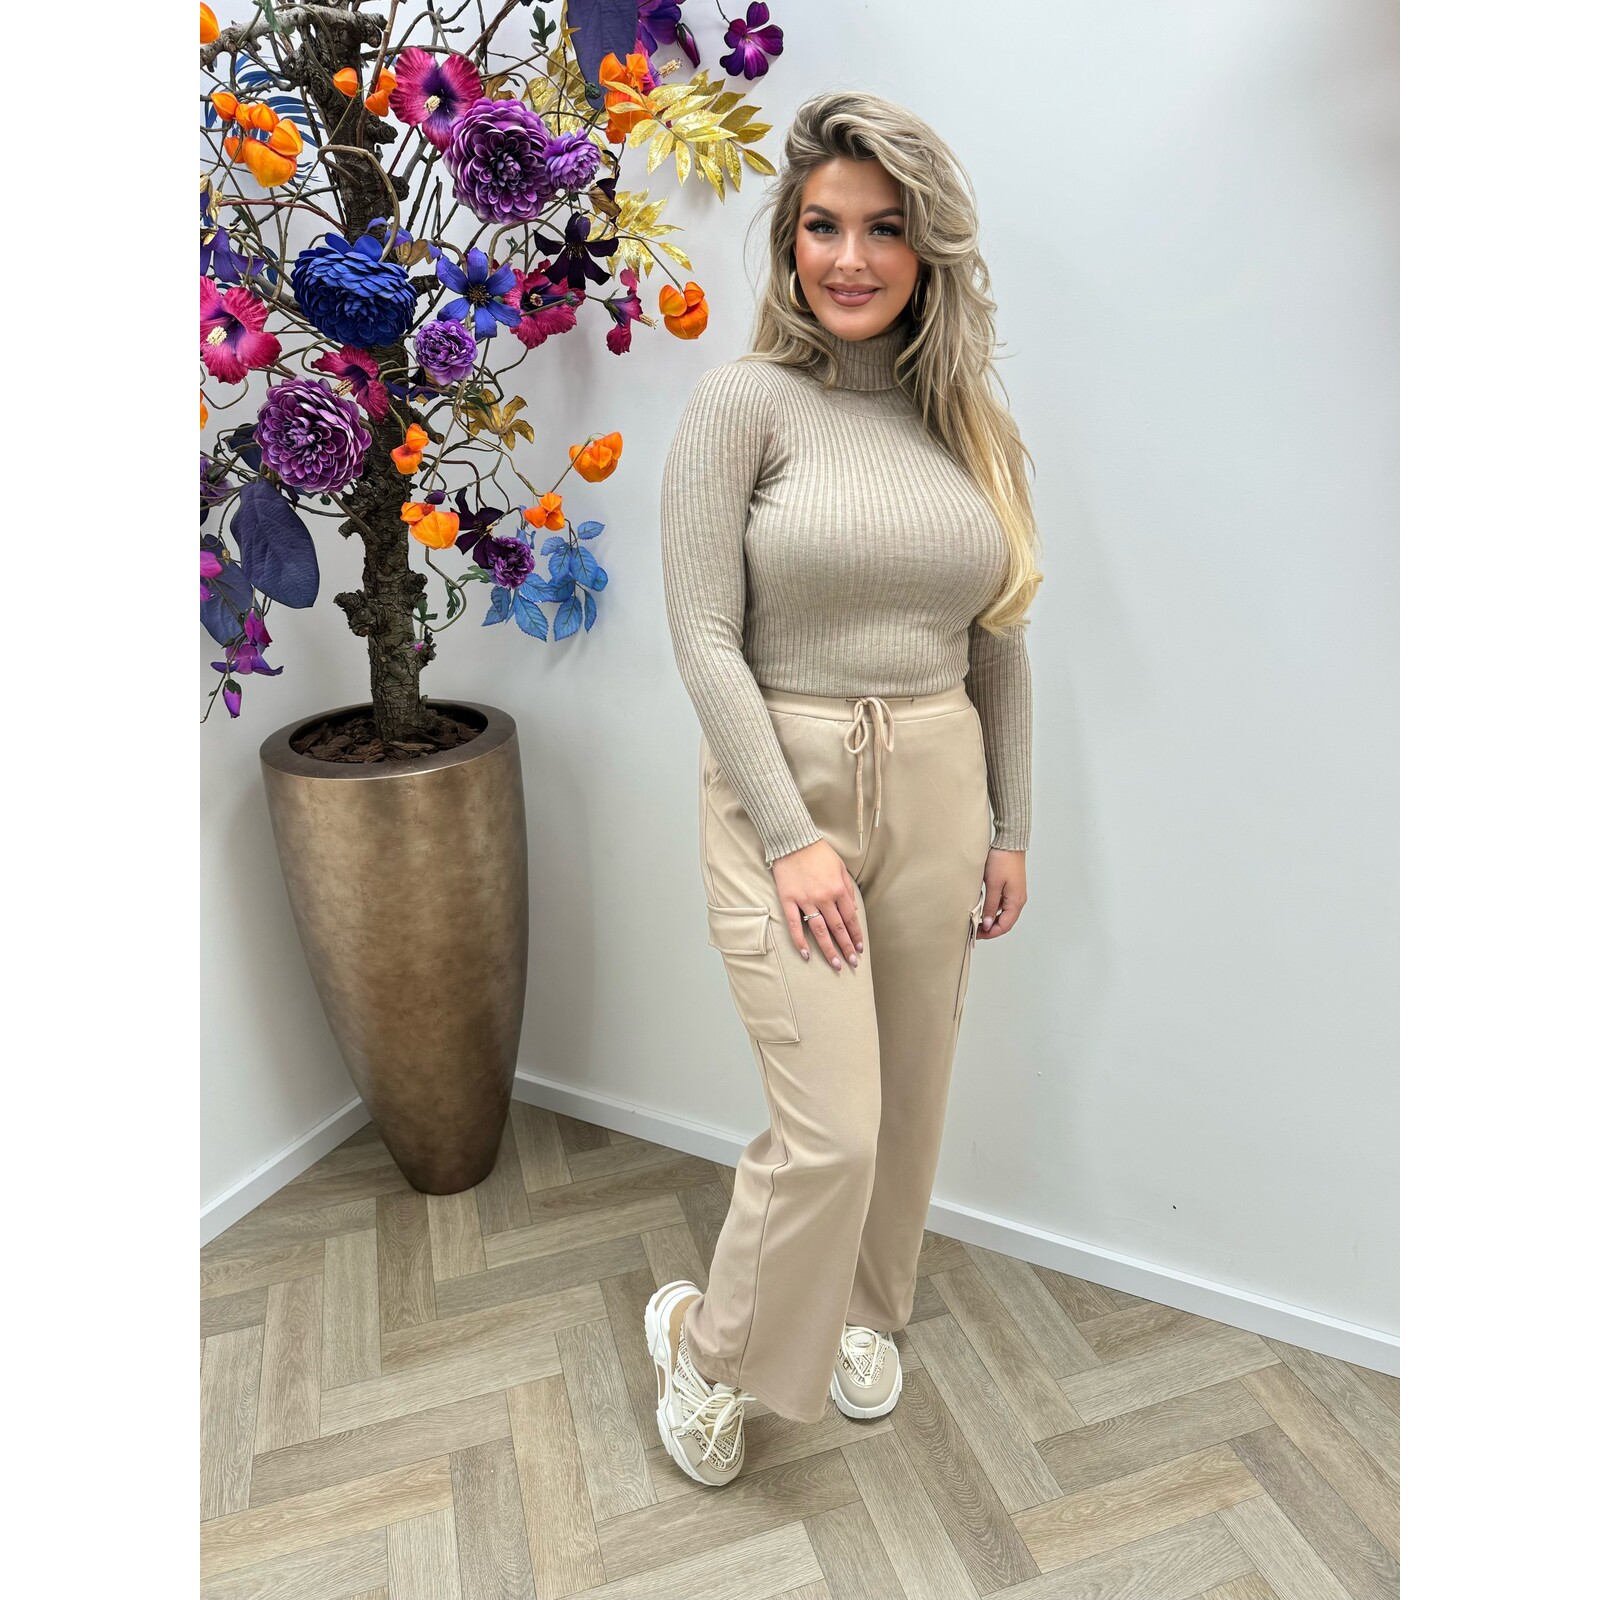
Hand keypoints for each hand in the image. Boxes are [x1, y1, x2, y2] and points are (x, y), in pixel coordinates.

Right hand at [771, 838, 863, 970]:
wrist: (793, 841)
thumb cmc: (818, 853)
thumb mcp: (840, 867)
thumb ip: (848, 889)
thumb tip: (853, 909)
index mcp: (838, 889)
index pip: (850, 918)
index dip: (855, 935)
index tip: (859, 948)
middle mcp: (824, 898)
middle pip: (838, 928)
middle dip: (846, 947)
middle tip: (852, 964)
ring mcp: (806, 900)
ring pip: (820, 931)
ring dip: (829, 950)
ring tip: (836, 965)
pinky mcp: (789, 900)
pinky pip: (796, 924)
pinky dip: (800, 941)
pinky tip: (806, 954)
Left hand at [978, 848, 1025, 938]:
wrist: (1009, 843)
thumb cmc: (1002, 861)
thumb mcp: (993, 885)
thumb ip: (990, 906)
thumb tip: (988, 924)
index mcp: (1016, 901)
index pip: (1004, 926)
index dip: (990, 933)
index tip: (977, 934)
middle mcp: (1018, 900)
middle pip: (1006, 922)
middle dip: (991, 929)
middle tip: (975, 930)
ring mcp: (1016, 894)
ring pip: (1005, 915)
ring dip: (992, 920)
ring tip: (978, 921)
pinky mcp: (1012, 889)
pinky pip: (1004, 906)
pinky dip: (994, 911)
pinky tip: (984, 909)